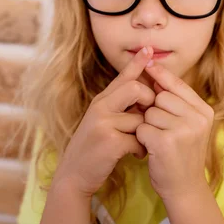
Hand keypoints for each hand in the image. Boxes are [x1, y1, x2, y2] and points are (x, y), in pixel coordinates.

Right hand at [53, 47, 154, 196]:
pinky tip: (137, 155)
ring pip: (140, 116)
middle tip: (148, 117)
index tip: (149, 49)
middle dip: (149, 101)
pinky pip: (139, 138)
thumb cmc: (95, 148)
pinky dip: (142, 148)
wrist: (74, 175)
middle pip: (135, 88)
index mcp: (101, 100)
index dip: (137, 62)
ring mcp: (103, 123)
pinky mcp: (109, 141)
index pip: (123, 76)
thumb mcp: (103, 122)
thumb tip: (146, 92)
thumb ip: (120, 107)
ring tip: (142, 143)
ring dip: (146, 131)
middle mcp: (100, 107)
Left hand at [135, 62, 214, 200]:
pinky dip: (141, 138)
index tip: (147, 63)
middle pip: (160, 97)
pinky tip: (151, 149)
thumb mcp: (189, 125)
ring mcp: (183, 130)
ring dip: (147, 125)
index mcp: (204, 111)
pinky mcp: (166, 142)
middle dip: (153, 110)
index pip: (178, 85)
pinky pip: (142, 127)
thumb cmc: (181, 154)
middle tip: (159, 128)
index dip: (160, 74)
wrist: (184, 188)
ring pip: (149, 112)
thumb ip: (177, 102)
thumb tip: (153, 71)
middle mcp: (197, 118)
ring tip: (158, 140)